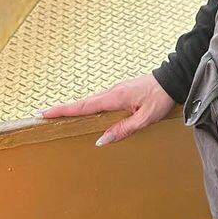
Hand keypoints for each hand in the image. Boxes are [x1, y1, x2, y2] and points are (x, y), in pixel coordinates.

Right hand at [36, 73, 176, 145]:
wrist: (174, 78)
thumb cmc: (161, 98)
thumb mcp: (144, 118)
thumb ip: (123, 129)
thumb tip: (100, 140)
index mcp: (114, 98)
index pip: (84, 106)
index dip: (63, 110)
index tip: (44, 112)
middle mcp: (112, 91)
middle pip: (83, 103)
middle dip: (63, 109)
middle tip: (43, 115)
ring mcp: (117, 89)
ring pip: (92, 101)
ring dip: (75, 107)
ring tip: (59, 115)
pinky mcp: (122, 90)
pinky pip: (100, 100)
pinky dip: (88, 105)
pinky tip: (86, 112)